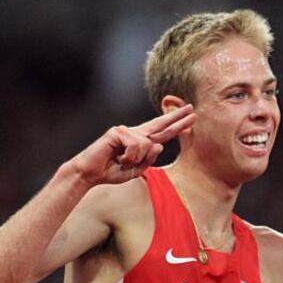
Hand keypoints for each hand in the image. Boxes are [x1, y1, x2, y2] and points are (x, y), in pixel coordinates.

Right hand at [69, 104, 196, 186]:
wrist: (90, 173)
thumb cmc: (111, 171)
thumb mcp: (137, 169)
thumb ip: (149, 159)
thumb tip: (160, 144)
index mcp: (141, 141)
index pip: (163, 131)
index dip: (177, 125)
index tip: (191, 118)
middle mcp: (135, 133)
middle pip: (160, 124)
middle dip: (177, 117)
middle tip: (192, 109)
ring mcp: (126, 130)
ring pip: (148, 144)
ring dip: (137, 159)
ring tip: (123, 162)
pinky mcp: (117, 132)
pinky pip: (136, 145)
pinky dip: (129, 157)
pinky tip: (118, 158)